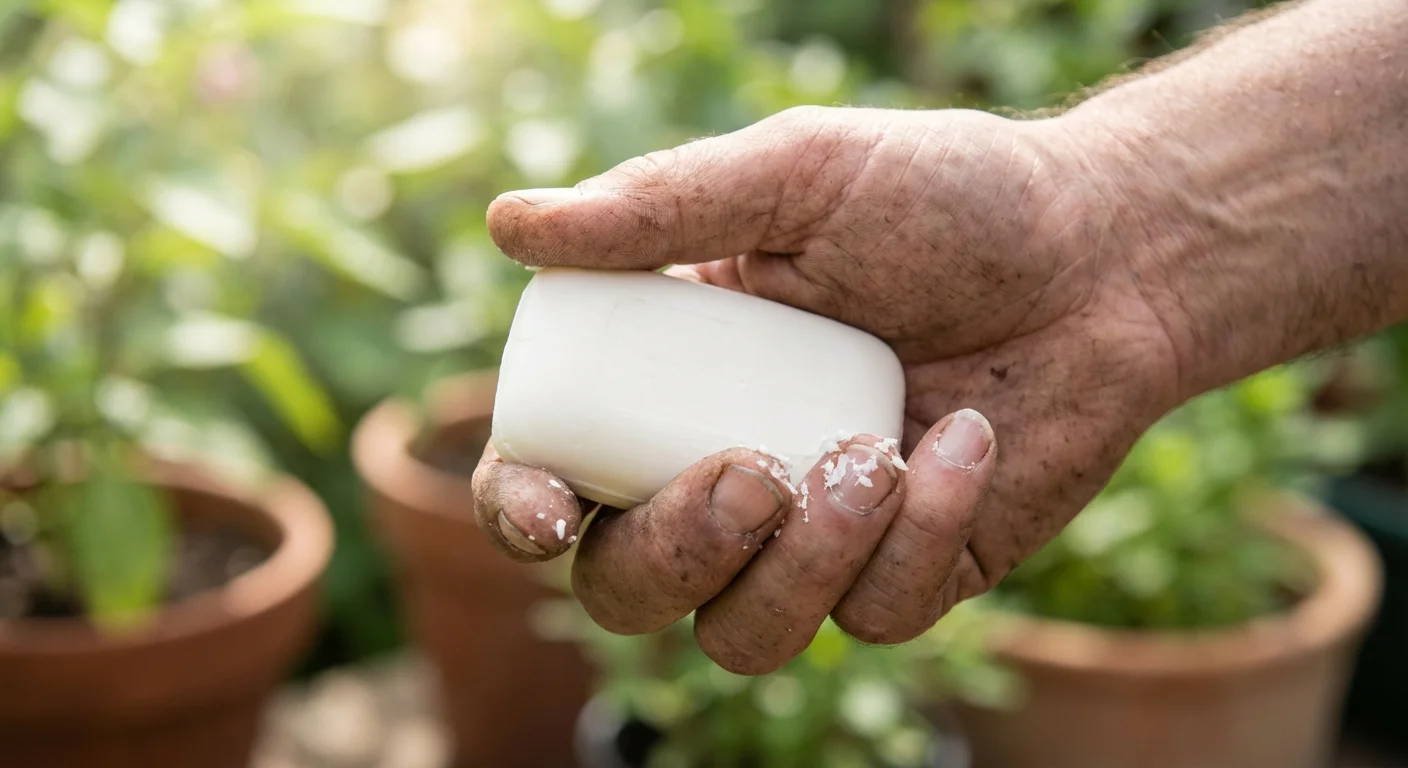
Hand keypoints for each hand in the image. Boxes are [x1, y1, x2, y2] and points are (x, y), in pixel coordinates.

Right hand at [473, 105, 1178, 673]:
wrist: (1105, 254)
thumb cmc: (945, 198)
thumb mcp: (799, 175)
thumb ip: (659, 205)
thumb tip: (510, 225)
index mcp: (668, 382)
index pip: (556, 470)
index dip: (524, 508)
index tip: (552, 508)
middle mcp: (726, 471)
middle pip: (629, 586)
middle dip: (673, 554)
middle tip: (752, 474)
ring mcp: (816, 539)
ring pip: (742, 636)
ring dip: (800, 566)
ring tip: (875, 452)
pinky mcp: (906, 577)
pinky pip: (873, 616)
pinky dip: (920, 532)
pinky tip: (967, 438)